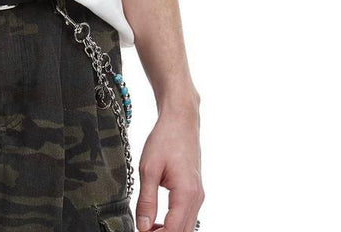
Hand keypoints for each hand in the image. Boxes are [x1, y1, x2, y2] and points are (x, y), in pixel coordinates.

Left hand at [134, 100, 203, 231]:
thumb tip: (143, 227)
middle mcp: (197, 198)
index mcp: (186, 193)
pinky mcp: (195, 191)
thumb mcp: (148, 169)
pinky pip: (187, 216)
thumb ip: (146, 200)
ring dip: (168, 231)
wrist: (180, 119)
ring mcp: (198, 195)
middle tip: (142, 230)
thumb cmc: (165, 139)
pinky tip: (157, 220)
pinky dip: (174, 224)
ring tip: (147, 227)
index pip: (173, 230)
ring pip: (187, 227)